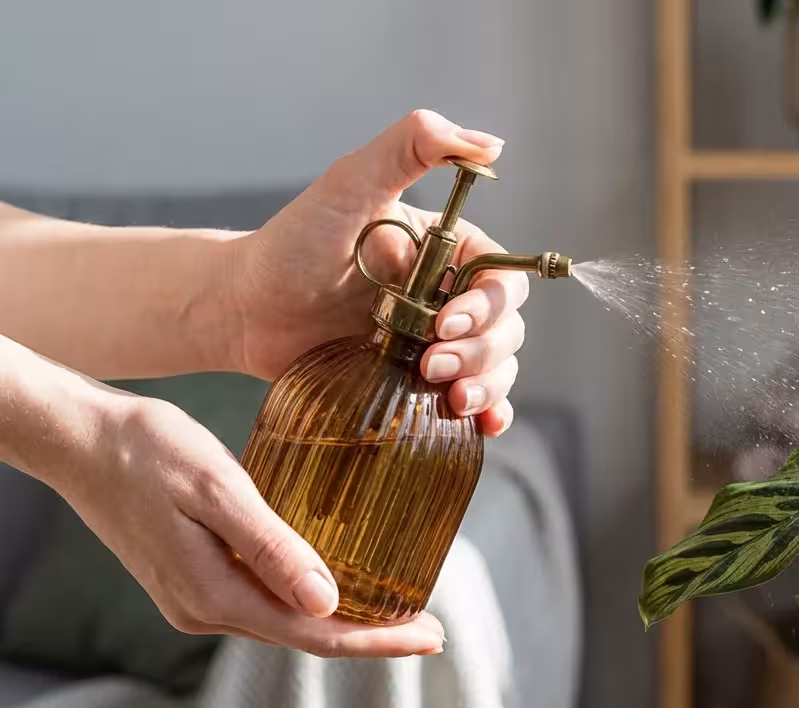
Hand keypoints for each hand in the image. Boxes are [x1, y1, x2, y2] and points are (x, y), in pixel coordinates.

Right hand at [61, 390, 445, 656]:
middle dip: (371, 635)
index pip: (314, 633)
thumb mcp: (218, 487)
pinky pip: (264, 599)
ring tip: (399, 610)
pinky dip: (308, 597)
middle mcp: (205, 608)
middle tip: (431, 629)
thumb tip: (328, 600)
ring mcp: (196, 596)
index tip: (430, 637)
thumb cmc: (148, 449)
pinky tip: (339, 581)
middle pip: (304, 636)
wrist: (80, 439)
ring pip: (285, 620)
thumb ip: (271, 545)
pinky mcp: (193, 576)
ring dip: (342, 620)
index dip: (377, 641)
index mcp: (214, 593)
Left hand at [227, 110, 528, 435]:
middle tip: (432, 363)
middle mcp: (452, 296)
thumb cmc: (292, 242)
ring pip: (498, 369)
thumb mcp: (350, 183)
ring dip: (485, 386)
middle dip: (482, 352)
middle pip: (508, 329)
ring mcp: (438, 343)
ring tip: (444, 395)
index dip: (490, 304)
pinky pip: (473, 402)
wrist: (244, 308)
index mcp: (452, 251)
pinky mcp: (418, 383)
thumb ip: (412, 145)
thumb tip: (491, 143)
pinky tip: (483, 427)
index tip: (447, 320)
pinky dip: (489, 414)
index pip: (504, 279)